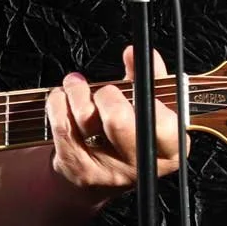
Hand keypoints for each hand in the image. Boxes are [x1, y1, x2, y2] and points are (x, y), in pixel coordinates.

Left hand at [46, 46, 182, 199]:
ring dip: (76, 93)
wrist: (96, 172)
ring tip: (75, 85)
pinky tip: (62, 99)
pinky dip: (58, 104)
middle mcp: (140, 165)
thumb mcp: (145, 106)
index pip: (165, 124)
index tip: (135, 89)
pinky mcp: (78, 170)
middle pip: (119, 121)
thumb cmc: (126, 134)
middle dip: (106, 95)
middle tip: (103, 91)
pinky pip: (62, 127)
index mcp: (168, 150)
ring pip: (86, 119)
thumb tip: (137, 53)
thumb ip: (148, 77)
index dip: (146, 99)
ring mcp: (108, 171)